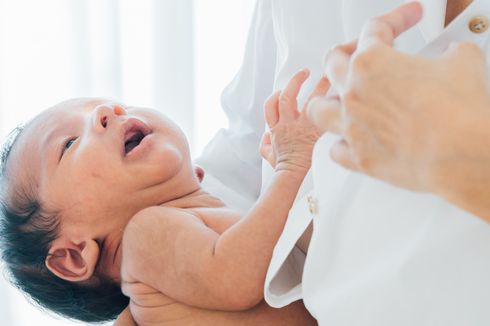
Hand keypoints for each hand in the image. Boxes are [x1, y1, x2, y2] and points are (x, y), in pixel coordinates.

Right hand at [260, 69, 328, 173]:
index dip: (275, 94)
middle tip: (304, 72)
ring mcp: (301, 125)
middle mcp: (286, 122)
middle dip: (295, 81)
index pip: (270, 104)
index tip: (282, 89)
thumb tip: (266, 137)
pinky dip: (332, 105)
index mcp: (275, 126)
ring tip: (326, 76)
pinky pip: (323, 114)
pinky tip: (339, 96)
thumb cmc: (282, 166)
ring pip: (307, 100)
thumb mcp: (267, 154)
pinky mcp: (314, 131)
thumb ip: (265, 144)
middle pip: (286, 96)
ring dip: (318, 86)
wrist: (291, 173)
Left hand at [308, 2, 489, 221]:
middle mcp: (353, 93)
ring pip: (318, 108)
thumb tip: (453, 55)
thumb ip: (449, 53)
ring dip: (328, 100)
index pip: (374, 29)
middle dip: (349, 52)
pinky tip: (353, 140)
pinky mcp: (358, 157)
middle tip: (364, 53)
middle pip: (333, 63)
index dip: (395, 19)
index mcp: (371, 62)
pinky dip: (343, 144)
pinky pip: (336, 150)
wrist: (460, 152)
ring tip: (340, 98)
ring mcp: (351, 126)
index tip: (408, 18)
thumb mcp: (462, 62)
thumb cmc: (457, 111)